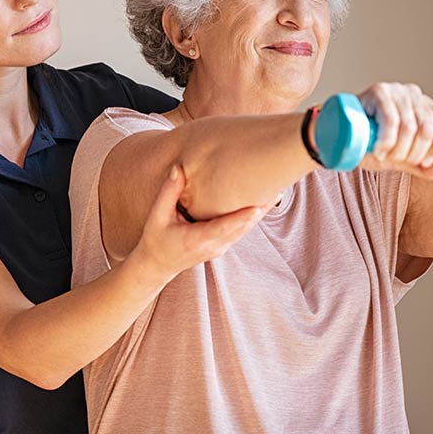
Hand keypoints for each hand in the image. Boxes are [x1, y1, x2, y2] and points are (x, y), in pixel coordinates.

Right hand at [129, 165, 265, 282]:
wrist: (157, 266)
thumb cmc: (156, 239)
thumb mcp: (157, 216)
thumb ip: (169, 192)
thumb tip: (180, 168)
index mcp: (197, 239)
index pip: (224, 228)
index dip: (242, 218)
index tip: (258, 206)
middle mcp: (214, 245)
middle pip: (243, 228)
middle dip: (260, 209)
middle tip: (277, 187)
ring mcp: (220, 248)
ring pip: (245, 229)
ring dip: (260, 211)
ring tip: (275, 189)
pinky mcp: (223, 245)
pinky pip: (241, 230)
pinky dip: (252, 216)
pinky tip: (262, 200)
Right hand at [356, 82, 432, 179]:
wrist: (342, 137)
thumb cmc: (373, 145)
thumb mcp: (403, 159)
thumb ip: (426, 166)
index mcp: (427, 107)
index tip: (425, 163)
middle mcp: (415, 95)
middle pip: (427, 129)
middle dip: (415, 154)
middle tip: (398, 162)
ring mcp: (397, 91)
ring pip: (409, 127)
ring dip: (398, 151)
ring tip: (384, 157)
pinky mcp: (379, 92)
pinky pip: (391, 120)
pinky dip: (387, 141)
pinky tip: (379, 150)